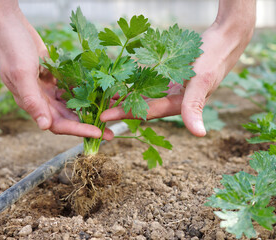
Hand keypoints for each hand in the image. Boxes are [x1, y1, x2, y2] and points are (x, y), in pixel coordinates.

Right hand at [0, 2, 112, 138]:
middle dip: (90, 124)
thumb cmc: (11, 49)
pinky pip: (74, 86)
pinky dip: (87, 88)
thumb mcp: (21, 74)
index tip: (97, 133)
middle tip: (110, 132)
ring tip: (111, 110)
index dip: (78, 130)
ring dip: (92, 107)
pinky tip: (102, 90)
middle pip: (69, 117)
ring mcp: (49, 88)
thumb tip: (43, 125)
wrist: (9, 25)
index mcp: (32, 103)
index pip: (57, 124)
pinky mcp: (55, 76)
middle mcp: (42, 99)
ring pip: (74, 102)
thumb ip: (32, 100)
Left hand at [101, 0, 255, 136]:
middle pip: (140, 105)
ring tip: (101, 94)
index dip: (124, 114)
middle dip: (118, 106)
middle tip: (95, 107)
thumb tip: (199, 134)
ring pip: (141, 93)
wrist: (225, 38)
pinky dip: (133, 79)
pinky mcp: (168, 73)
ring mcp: (169, 85)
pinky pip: (146, 78)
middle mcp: (170, 97)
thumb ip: (195, 107)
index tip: (102, 116)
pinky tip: (119, 77)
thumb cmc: (214, 58)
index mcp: (177, 104)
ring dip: (123, 94)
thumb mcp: (202, 82)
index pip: (145, 112)